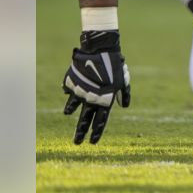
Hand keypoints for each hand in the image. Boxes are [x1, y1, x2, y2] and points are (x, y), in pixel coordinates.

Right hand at [62, 30, 130, 144]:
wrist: (100, 49)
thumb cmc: (115, 64)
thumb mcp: (124, 80)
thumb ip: (124, 93)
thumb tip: (124, 106)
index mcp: (105, 100)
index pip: (101, 121)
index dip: (97, 132)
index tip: (93, 142)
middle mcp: (91, 99)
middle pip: (84, 120)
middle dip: (80, 133)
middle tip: (77, 143)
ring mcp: (79, 91)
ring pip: (73, 106)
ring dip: (71, 110)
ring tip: (68, 113)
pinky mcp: (71, 83)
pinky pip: (69, 90)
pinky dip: (69, 91)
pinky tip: (69, 88)